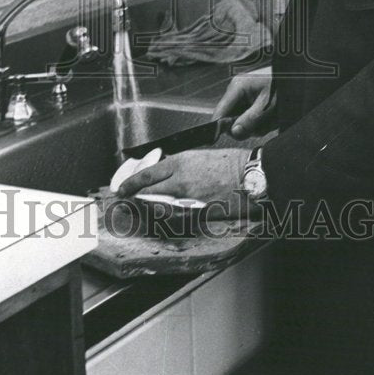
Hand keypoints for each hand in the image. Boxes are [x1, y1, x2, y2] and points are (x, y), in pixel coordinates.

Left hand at [116, 148, 249, 217]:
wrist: (250, 175)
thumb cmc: (231, 162)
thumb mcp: (201, 156)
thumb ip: (182, 165)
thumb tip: (169, 173)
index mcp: (181, 162)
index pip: (147, 174)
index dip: (132, 183)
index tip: (123, 188)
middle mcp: (180, 179)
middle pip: (149, 191)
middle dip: (135, 196)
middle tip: (126, 201)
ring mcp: (189, 198)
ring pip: (160, 205)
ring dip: (150, 208)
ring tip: (142, 210)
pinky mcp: (199, 212)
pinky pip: (178, 217)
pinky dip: (169, 218)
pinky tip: (167, 218)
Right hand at [214, 65, 275, 138]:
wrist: (297, 84)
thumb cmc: (282, 88)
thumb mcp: (268, 106)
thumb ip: (250, 120)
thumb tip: (233, 133)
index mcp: (237, 87)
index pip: (220, 111)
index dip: (221, 127)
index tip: (227, 138)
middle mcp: (237, 91)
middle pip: (231, 120)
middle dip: (248, 127)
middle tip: (264, 125)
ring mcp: (244, 97)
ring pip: (242, 122)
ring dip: (257, 126)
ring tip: (273, 119)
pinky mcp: (251, 103)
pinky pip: (250, 119)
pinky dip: (261, 123)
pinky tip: (272, 118)